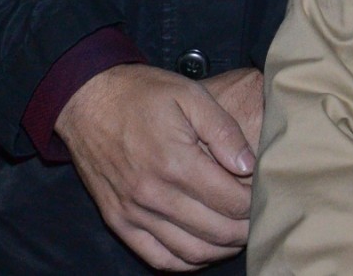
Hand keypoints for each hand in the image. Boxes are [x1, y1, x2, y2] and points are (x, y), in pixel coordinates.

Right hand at [56, 63, 258, 270]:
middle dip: (245, 230)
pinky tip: (203, 249)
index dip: (255, 204)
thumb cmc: (142, 94)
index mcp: (176, 162)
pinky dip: (186, 262)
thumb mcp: (190, 94)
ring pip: (191, 252)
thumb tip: (249, 166)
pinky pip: (158, 258)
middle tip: (259, 220)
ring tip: (237, 235)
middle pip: (216, 231)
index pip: (231, 202)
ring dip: (221, 249)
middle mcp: (154, 195)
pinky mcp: (118, 221)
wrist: (87, 100)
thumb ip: (224, 131)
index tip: (265, 195)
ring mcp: (134, 213)